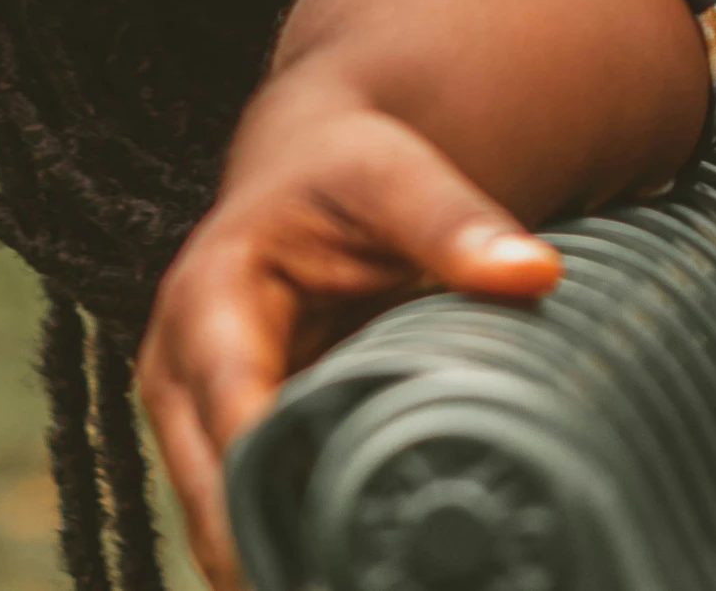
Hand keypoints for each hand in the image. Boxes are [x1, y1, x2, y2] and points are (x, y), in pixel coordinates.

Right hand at [137, 101, 561, 590]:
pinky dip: (299, 557)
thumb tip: (535, 275)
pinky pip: (254, 521)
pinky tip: (363, 575)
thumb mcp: (395, 176)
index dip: (281, 482)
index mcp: (208, 298)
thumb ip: (454, 223)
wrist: (307, 167)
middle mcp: (180, 372)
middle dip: (274, 554)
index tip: (340, 546)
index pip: (234, 409)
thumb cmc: (346, 168)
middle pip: (213, 493)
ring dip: (285, 568)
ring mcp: (197, 420)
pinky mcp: (229, 448)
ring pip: (223, 526)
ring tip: (375, 585)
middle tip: (368, 586)